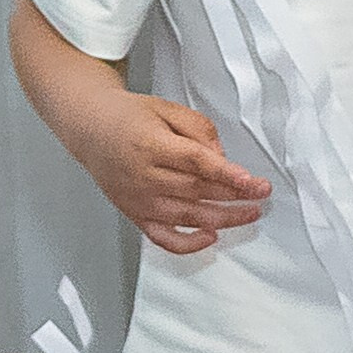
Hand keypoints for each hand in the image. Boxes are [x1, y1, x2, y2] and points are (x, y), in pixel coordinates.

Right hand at [77, 90, 270, 255]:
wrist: (91, 129)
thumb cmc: (130, 118)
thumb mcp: (166, 108)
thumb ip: (199, 129)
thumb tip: (221, 158)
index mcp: (150, 144)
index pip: (195, 163)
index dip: (226, 174)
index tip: (251, 181)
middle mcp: (144, 176)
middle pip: (197, 191)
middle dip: (234, 195)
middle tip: (261, 194)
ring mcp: (139, 200)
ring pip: (187, 216)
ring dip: (224, 218)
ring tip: (250, 214)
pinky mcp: (136, 215)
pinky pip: (164, 238)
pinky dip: (187, 244)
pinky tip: (211, 238)